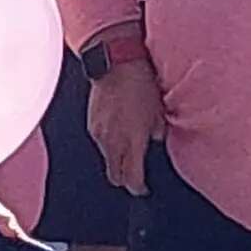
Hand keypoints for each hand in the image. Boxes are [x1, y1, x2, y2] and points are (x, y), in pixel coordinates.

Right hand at [86, 60, 163, 195]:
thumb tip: (154, 140)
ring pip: (106, 159)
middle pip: (115, 176)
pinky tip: (118, 131)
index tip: (144, 188)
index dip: (138, 188)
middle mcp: (113, 141)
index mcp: (132, 141)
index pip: (131, 178)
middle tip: (135, 173)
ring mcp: (99, 133)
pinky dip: (108, 143)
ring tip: (127, 146)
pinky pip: (100, 143)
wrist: (116, 62)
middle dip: (125, 178)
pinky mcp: (91, 123)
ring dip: (116, 159)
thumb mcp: (158, 111)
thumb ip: (155, 133)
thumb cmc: (142, 83)